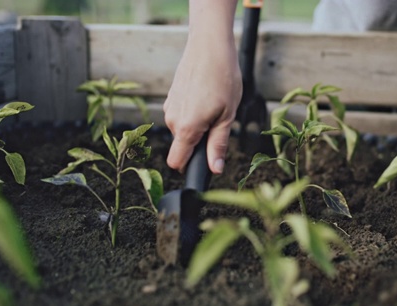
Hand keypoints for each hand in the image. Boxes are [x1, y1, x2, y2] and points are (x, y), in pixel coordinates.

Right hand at [163, 0, 240, 173]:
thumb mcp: (227, 116)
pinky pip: (181, 115)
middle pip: (183, 145)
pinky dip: (193, 112)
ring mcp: (169, 107)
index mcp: (186, 128)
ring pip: (183, 129)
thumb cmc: (222, 78)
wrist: (209, 46)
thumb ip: (218, 145)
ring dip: (197, 125)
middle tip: (219, 120)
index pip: (176, 162)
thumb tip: (215, 168)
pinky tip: (206, 95)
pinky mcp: (170, 97)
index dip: (190, 167)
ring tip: (214, 104)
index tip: (204, 161)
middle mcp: (172, 120)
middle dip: (200, 141)